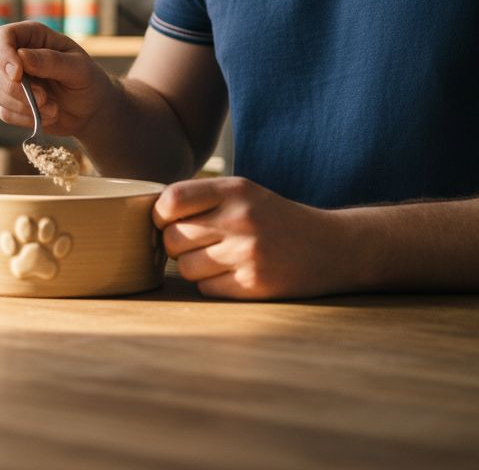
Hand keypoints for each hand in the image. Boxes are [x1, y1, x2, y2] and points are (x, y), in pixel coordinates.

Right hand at [0, 21, 112, 136]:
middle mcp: (15, 55)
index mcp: (32, 37)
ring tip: (53, 109)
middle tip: (44, 97)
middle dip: (14, 87)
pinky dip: (25, 118)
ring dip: (22, 105)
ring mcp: (8, 80)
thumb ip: (51, 61)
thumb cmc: (88, 81)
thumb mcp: (79, 69)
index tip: (18, 74)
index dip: (4, 54)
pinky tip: (48, 116)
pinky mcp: (9, 103)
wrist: (91, 111)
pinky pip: (3, 112)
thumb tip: (21, 57)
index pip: (2, 37)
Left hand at [153, 176, 351, 299]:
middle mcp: (241, 218)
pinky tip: (233, 274)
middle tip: (198, 244)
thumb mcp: (243, 193)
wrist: (333, 247)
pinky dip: (211, 284)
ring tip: (219, 259)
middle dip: (176, 245)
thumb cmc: (274, 219)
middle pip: (172, 238)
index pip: (171, 200)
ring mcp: (248, 253)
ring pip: (185, 267)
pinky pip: (206, 288)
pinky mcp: (255, 284)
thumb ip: (200, 198)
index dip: (160, 215)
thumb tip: (145, 216)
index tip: (168, 221)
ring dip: (193, 267)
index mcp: (235, 189)